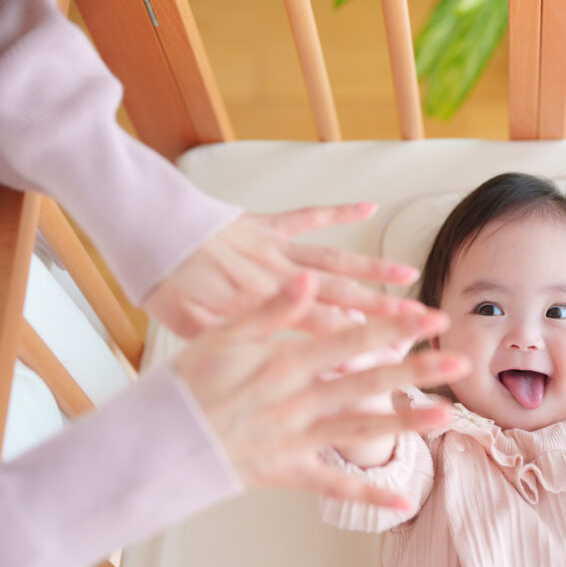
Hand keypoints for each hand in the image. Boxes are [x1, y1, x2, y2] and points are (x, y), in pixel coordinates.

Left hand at [145, 205, 424, 337]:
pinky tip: (369, 205)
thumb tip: (269, 361)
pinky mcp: (269, 222)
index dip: (356, 344)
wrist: (146, 227)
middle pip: (339, 298)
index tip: (390, 357)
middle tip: (419, 320)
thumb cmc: (163, 282)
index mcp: (260, 306)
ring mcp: (277, 247)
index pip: (319, 330)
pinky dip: (340, 210)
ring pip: (334, 259)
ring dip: (372, 269)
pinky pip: (309, 216)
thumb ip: (229, 340)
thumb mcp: (186, 325)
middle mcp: (278, 276)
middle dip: (383, 311)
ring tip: (410, 276)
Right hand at [173, 272, 470, 507]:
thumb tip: (307, 280)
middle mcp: (296, 401)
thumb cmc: (189, 382)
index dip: (392, 326)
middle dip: (417, 371)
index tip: (428, 314)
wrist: (156, 440)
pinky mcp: (288, 472)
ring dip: (406, 425)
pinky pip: (331, 486)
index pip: (349, 339)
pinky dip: (366, 495)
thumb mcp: (222, 335)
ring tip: (448, 416)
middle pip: (366, 384)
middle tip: (460, 361)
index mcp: (283, 364)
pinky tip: (402, 502)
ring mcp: (295, 440)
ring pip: (359, 431)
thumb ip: (269, 309)